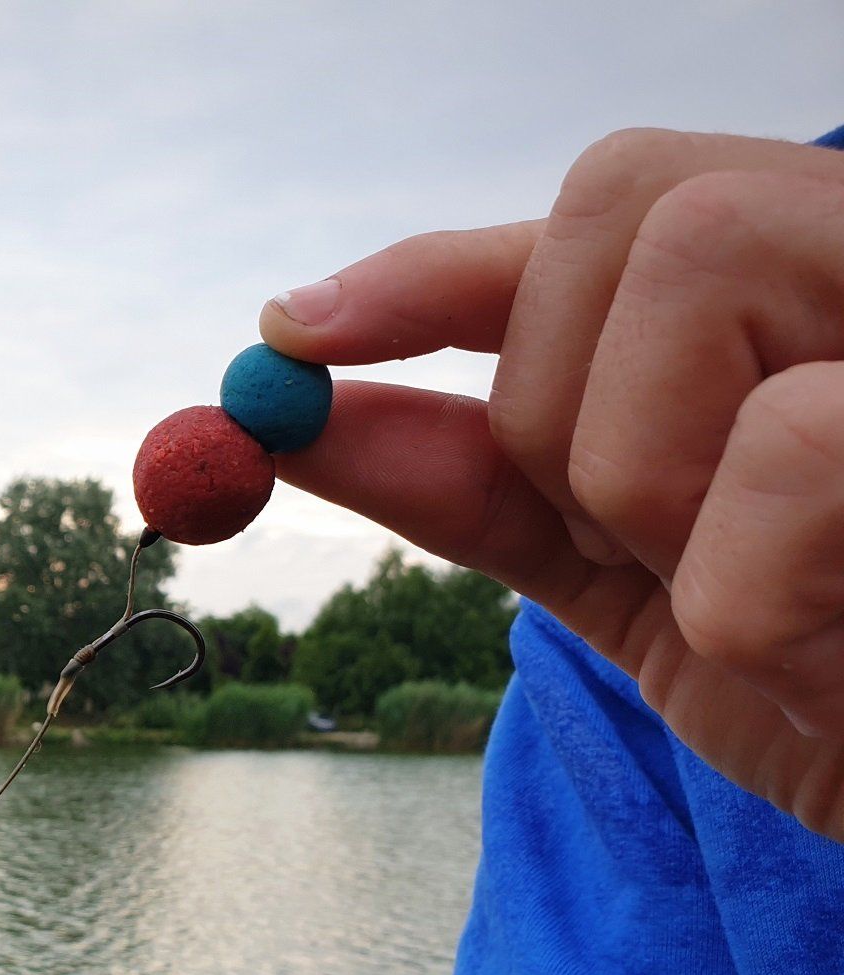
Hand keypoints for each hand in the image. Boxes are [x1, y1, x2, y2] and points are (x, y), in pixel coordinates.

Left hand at [261, 128, 843, 836]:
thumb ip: (471, 476)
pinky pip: (790, 448)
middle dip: (556, 402)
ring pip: (699, 271)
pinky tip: (813, 660)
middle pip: (635, 206)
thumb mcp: (610, 568)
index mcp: (803, 287)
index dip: (431, 265)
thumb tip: (294, 414)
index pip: (611, 198)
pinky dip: (743, 598)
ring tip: (742, 597)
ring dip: (645, 488)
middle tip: (616, 543)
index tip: (291, 336)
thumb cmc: (802, 667)